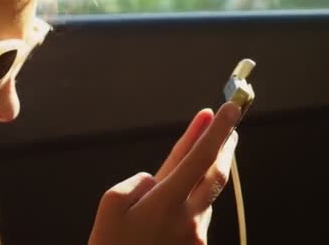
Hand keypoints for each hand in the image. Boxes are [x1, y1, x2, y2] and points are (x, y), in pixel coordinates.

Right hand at [88, 102, 240, 244]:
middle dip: (223, 146)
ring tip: (195, 156)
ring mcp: (195, 236)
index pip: (200, 158)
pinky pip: (195, 214)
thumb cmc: (109, 244)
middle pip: (215, 174)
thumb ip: (140, 182)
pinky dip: (189, 199)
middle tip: (229, 124)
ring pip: (203, 196)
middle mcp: (189, 219)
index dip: (216, 131)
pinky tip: (177, 197)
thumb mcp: (111, 202)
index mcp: (167, 203)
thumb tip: (159, 178)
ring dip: (201, 174)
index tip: (230, 109)